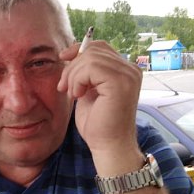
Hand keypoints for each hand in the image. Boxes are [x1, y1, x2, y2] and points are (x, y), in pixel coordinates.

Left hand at [57, 41, 142, 173]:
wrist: (108, 147)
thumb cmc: (98, 124)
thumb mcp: (88, 90)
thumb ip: (85, 72)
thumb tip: (71, 53)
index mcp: (125, 70)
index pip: (99, 47)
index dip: (79, 50)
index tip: (63, 60)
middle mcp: (131, 69)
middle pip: (93, 50)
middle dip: (72, 67)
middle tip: (64, 88)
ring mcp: (128, 75)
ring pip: (90, 58)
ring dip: (73, 75)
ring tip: (72, 94)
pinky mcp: (120, 82)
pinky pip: (91, 67)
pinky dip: (78, 80)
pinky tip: (78, 95)